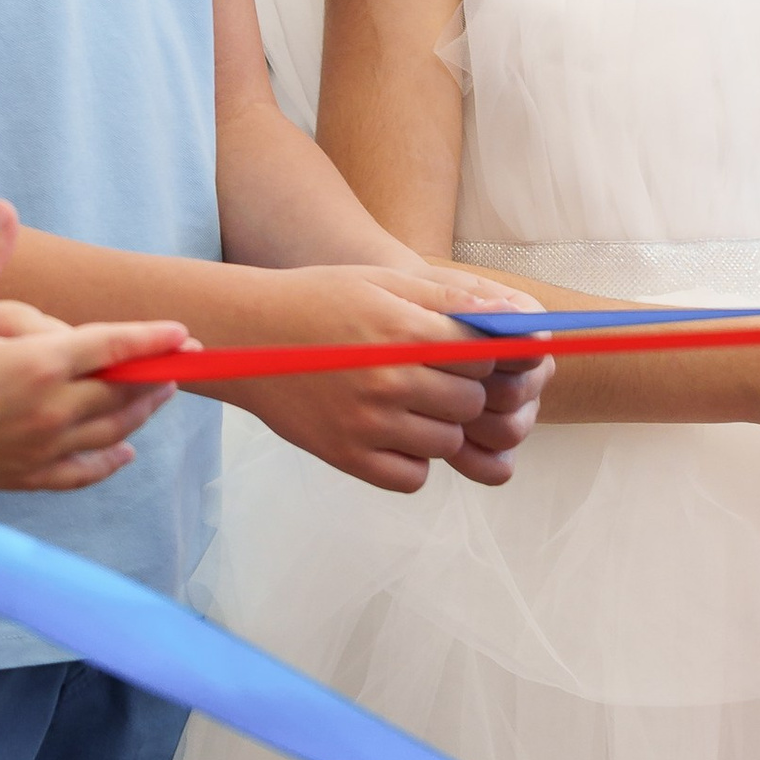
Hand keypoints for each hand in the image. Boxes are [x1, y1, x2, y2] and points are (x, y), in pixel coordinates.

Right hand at [0, 202, 186, 490]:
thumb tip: (3, 207)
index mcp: (34, 366)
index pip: (111, 348)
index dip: (150, 339)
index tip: (182, 333)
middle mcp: (48, 411)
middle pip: (122, 393)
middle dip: (155, 374)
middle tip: (182, 359)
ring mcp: (40, 449)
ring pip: (110, 433)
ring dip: (141, 412)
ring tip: (159, 394)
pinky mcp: (26, 477)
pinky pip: (82, 473)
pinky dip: (110, 462)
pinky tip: (124, 452)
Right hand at [216, 265, 548, 494]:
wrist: (245, 337)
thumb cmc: (320, 301)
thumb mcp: (382, 282)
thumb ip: (449, 299)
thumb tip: (514, 316)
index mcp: (401, 332)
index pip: (483, 357)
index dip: (480, 354)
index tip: (461, 350)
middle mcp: (387, 382)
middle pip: (471, 403)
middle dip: (463, 391)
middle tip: (431, 375)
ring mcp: (366, 425)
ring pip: (446, 443)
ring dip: (440, 425)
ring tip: (408, 400)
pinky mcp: (347, 458)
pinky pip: (413, 477)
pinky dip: (413, 460)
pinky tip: (391, 430)